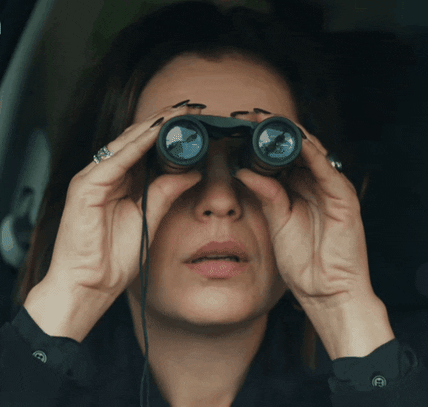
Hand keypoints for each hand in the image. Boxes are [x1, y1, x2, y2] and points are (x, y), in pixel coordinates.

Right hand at [45, 101, 205, 297]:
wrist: (90, 284)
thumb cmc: (114, 256)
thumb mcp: (150, 218)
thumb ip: (166, 191)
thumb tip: (192, 171)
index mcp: (122, 181)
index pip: (146, 148)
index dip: (169, 133)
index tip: (194, 121)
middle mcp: (108, 174)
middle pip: (137, 139)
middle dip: (165, 121)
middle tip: (191, 107)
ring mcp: (94, 177)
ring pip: (127, 143)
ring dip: (154, 125)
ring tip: (179, 112)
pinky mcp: (86, 186)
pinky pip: (116, 160)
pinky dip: (137, 144)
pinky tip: (156, 131)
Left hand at [234, 111, 376, 308]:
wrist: (326, 290)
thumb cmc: (303, 261)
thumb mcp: (278, 222)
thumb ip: (266, 195)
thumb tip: (244, 170)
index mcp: (299, 190)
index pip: (282, 158)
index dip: (263, 143)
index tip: (242, 129)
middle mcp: (315, 185)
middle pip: (296, 150)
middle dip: (275, 132)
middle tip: (252, 116)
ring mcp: (330, 189)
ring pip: (312, 153)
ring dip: (292, 135)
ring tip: (269, 120)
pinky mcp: (344, 197)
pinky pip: (327, 170)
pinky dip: (313, 153)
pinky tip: (297, 140)